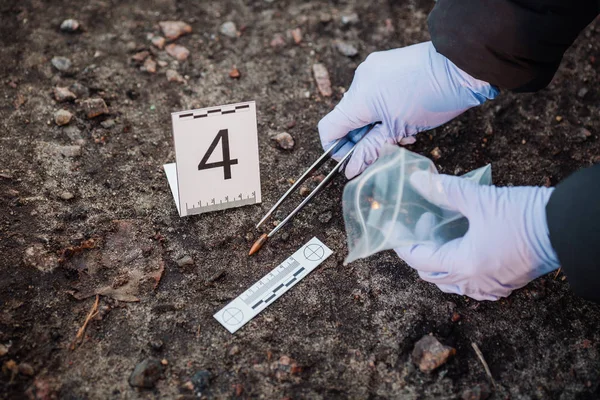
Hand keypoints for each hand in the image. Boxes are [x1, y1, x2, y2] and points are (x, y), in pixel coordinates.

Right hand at [318, 41, 498, 178]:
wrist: (463, 65)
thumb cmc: (434, 97)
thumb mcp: (399, 130)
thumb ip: (370, 150)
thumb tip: (351, 169)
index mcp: (359, 98)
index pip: (329, 128)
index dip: (336, 148)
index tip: (351, 159)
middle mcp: (360, 79)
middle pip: (347, 117)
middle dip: (362, 137)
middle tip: (385, 147)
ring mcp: (373, 68)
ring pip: (362, 106)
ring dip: (375, 124)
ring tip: (402, 131)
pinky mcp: (385, 63)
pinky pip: (374, 91)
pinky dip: (382, 108)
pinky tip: (404, 115)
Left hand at [394, 171, 559, 300]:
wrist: (565, 227)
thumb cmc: (523, 214)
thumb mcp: (480, 199)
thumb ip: (445, 190)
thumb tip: (418, 180)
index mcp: (464, 264)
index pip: (420, 260)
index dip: (405, 244)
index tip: (400, 230)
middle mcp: (475, 282)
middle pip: (432, 275)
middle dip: (421, 253)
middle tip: (424, 228)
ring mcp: (491, 287)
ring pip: (452, 283)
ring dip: (441, 264)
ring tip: (441, 238)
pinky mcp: (506, 285)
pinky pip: (474, 286)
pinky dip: (462, 272)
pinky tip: (465, 252)